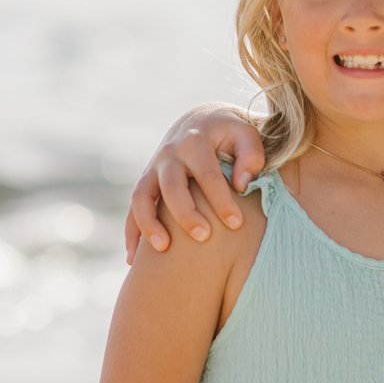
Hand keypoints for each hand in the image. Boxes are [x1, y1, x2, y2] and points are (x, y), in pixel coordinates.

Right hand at [124, 104, 270, 262]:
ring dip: (148, 224)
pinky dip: (132, 233)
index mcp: (196, 142)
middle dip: (185, 213)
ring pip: (141, 197)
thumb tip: (241, 184)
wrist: (200, 122)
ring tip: (163, 249)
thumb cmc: (231, 134)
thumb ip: (251, 156)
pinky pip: (132, 210)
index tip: (236, 224)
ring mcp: (153, 170)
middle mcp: (169, 155)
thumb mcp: (246, 134)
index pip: (208, 174)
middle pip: (171, 186)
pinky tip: (133, 261)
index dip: (221, 200)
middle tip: (204, 236)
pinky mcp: (146, 184)